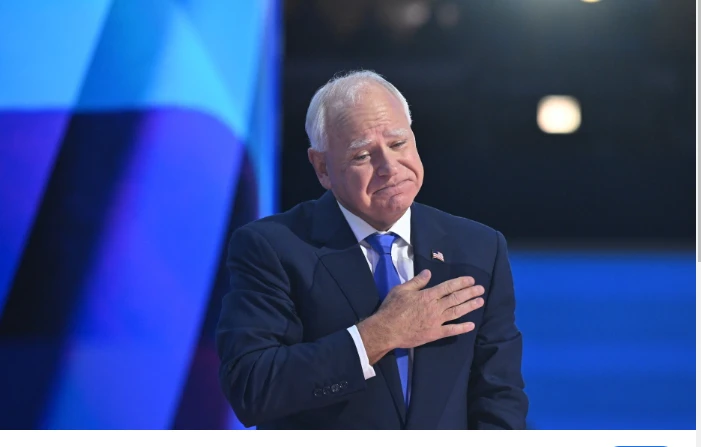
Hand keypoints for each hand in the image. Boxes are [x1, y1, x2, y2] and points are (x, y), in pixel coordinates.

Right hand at [357, 269, 483, 364]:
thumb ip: (417, 282)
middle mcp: (435, 307)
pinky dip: (462, 328)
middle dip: (470, 293)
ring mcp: (436, 321)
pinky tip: (471, 325)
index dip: (461, 283)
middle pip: (456, 298)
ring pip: (457, 312)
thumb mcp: (401, 290)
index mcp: (427, 295)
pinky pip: (451, 330)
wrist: (387, 330)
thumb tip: (428, 273)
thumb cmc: (392, 308)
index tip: (471, 280)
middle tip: (481, 289)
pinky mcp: (434, 334)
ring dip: (470, 306)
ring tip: (480, 302)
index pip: (448, 287)